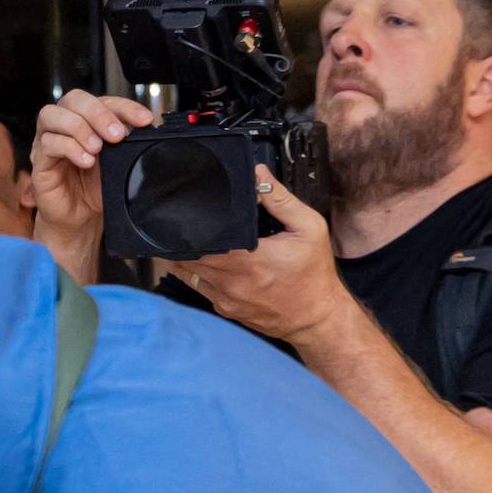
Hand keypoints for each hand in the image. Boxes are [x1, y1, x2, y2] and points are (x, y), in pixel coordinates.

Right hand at [30, 90, 154, 281]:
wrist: (81, 218)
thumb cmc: (95, 187)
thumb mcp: (118, 161)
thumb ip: (126, 142)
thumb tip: (144, 127)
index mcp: (85, 119)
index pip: (102, 99)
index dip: (125, 106)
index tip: (143, 120)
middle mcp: (64, 125)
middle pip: (73, 99)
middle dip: (98, 113)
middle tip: (117, 134)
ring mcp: (47, 141)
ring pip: (52, 115)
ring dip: (79, 128)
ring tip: (98, 148)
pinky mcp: (39, 162)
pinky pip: (48, 144)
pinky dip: (69, 148)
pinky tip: (86, 161)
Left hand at [160, 167, 365, 349]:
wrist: (316, 317)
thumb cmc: (314, 275)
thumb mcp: (308, 228)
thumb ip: (280, 200)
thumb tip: (259, 175)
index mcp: (247, 261)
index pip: (201, 243)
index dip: (188, 228)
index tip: (184, 214)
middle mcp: (231, 282)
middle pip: (188, 257)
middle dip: (180, 240)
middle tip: (175, 222)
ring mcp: (225, 298)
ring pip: (187, 274)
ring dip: (181, 257)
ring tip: (175, 240)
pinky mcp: (224, 308)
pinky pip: (198, 288)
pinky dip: (193, 274)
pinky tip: (194, 260)